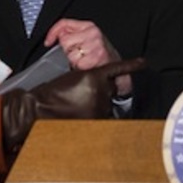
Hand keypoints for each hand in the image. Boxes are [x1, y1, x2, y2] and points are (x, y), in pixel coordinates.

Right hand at [0, 58, 145, 150]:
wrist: (38, 108)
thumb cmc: (52, 92)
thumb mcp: (73, 77)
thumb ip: (92, 80)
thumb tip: (103, 86)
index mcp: (94, 76)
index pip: (117, 69)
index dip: (132, 66)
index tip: (143, 62)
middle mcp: (100, 91)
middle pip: (110, 89)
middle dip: (103, 91)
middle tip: (84, 96)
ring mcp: (98, 107)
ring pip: (106, 103)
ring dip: (97, 105)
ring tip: (77, 106)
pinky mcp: (94, 120)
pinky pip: (103, 116)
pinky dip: (98, 115)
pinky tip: (92, 116)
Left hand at [45, 19, 130, 95]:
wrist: (118, 69)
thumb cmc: (102, 55)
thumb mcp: (88, 39)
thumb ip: (73, 34)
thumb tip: (56, 37)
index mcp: (90, 26)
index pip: (65, 23)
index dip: (53, 32)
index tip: (48, 41)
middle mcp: (93, 33)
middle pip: (65, 40)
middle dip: (68, 50)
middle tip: (78, 55)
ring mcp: (96, 45)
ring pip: (70, 53)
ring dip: (74, 61)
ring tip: (84, 61)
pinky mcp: (97, 57)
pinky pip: (77, 63)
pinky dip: (79, 68)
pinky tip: (87, 67)